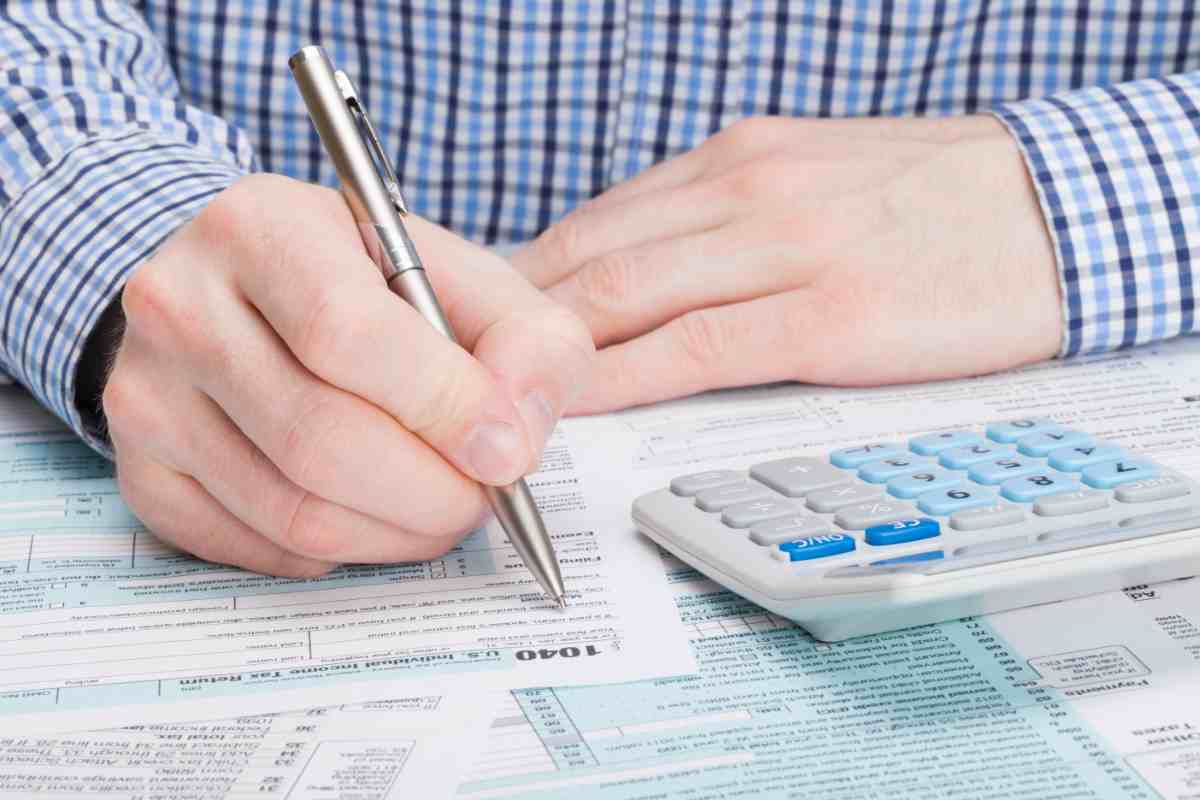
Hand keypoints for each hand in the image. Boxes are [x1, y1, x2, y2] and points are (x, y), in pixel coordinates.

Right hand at [104, 174, 592, 575]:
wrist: (236, 289)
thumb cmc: (360, 282)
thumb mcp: (457, 274)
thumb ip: (523, 336)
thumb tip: (517, 438)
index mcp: (263, 227)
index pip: (348, 334)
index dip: (445, 408)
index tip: (509, 453)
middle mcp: (181, 304)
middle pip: (322, 440)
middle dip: (435, 492)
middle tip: (485, 495)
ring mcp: (148, 394)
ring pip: (294, 513)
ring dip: (398, 533)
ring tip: (442, 506)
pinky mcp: (141, 471)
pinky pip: (258, 549)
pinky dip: (339, 552)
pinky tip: (370, 511)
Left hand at [512, 115, 1061, 412]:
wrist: (1054, 209)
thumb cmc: (933, 203)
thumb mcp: (812, 178)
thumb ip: (725, 220)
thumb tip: (644, 268)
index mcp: (741, 158)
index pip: (602, 219)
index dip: (527, 272)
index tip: (483, 316)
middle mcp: (749, 191)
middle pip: (596, 255)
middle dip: (516, 314)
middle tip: (461, 362)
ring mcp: (787, 249)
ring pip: (631, 295)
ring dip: (552, 348)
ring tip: (497, 390)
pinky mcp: (830, 315)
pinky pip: (698, 349)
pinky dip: (626, 377)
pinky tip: (581, 404)